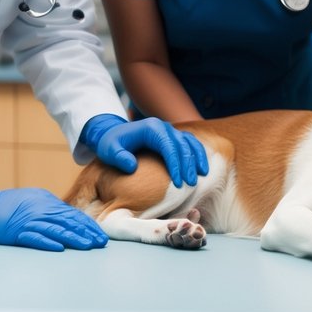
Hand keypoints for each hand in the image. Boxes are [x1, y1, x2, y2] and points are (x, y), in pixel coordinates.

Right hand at [0, 181, 107, 250]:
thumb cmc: (8, 204)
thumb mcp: (34, 200)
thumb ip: (50, 208)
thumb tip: (67, 217)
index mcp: (47, 203)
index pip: (73, 215)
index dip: (88, 225)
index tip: (100, 235)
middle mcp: (41, 211)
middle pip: (68, 222)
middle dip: (86, 233)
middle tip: (101, 243)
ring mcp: (28, 221)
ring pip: (55, 229)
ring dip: (73, 238)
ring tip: (87, 246)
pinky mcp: (15, 231)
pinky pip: (34, 237)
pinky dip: (47, 242)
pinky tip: (59, 248)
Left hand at [80, 114, 208, 186]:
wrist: (113, 134)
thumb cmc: (111, 144)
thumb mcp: (109, 150)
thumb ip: (119, 157)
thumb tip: (131, 166)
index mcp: (151, 128)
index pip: (168, 147)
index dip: (175, 165)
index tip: (178, 183)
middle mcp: (164, 127)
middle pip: (182, 145)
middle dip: (188, 165)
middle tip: (191, 184)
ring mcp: (170, 130)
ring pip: (190, 142)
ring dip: (197, 159)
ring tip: (201, 176)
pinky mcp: (173, 136)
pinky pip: (190, 143)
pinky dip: (197, 154)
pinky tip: (202, 168)